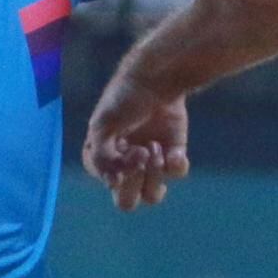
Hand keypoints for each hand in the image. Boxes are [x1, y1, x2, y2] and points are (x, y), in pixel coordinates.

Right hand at [82, 79, 188, 212]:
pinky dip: (176, 164)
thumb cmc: (123, 99)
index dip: (119, 173)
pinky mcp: (173, 153)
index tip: (124, 149)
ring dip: (156, 176)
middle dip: (135, 182)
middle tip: (141, 155)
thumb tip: (112, 183)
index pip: (110, 184)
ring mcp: (150, 162)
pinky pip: (176, 173)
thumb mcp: (102, 126)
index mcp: (102, 159)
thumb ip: (101, 158)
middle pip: (128, 200)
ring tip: (155, 149)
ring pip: (152, 195)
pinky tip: (172, 148)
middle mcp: (124, 165)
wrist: (157, 77)